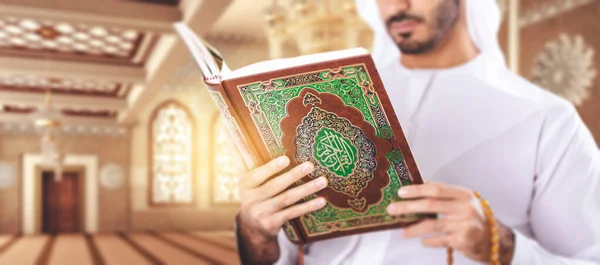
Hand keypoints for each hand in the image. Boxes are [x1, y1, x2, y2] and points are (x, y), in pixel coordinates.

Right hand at [238, 155, 327, 240]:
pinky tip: (321, 201)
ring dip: (306, 189)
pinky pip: (293, 213)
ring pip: (287, 199)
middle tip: (310, 165)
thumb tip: (265, 145)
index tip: (286, 159)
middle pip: (275, 186)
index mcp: (245, 185)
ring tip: (322, 181)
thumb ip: (255, 167)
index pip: (257, 175)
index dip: (271, 168)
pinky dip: (308, 206)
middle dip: (294, 175)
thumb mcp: (249, 183)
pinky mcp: (273, 223)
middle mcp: (251, 200)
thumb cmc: (255, 196)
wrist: (251, 226)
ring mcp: (262, 213)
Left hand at [386, 182, 514, 263]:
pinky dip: (428, 241)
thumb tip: (420, 185)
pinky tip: (422, 241)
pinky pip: (439, 240)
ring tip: (403, 231)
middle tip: (392, 209)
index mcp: (463, 194)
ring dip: (414, 228)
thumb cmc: (473, 218)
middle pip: (431, 205)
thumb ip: (443, 194)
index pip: (436, 189)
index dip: (416, 190)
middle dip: (408, 207)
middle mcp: (465, 207)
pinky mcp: (463, 241)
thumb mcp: (462, 201)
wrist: (494, 240)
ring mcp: (465, 224)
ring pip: (432, 224)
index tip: (400, 192)